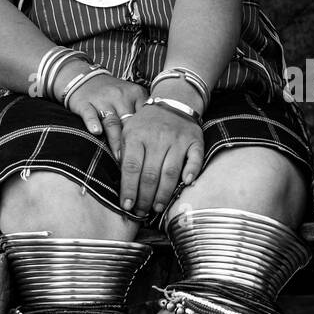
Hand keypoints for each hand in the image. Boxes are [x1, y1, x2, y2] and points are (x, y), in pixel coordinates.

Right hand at [64, 74, 147, 160]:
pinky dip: (92, 122)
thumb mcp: (132, 98)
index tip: (153, 154)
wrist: (85, 79)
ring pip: (112, 122)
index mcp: (136, 94)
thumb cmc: (113, 94)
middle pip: (129, 123)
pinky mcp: (84, 103)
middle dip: (134, 143)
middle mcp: (120, 96)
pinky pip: (90, 114)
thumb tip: (157, 143)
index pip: (145, 117)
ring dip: (116, 140)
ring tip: (119, 158)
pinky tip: (96, 132)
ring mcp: (102, 100)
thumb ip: (142, 115)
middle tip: (139, 164)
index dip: (148, 137)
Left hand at [119, 103, 204, 218]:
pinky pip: (195, 159)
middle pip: (150, 174)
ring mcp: (178, 140)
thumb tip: (118, 174)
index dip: (128, 189)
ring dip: (164, 193)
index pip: (131, 167)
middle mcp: (158, 138)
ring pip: (170, 172)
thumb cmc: (147, 122)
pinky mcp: (194, 141)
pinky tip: (186, 184)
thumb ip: (122, 149)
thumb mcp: (128, 130)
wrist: (174, 101)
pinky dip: (192, 172)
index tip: (126, 205)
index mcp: (137, 136)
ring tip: (157, 207)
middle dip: (145, 197)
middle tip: (141, 212)